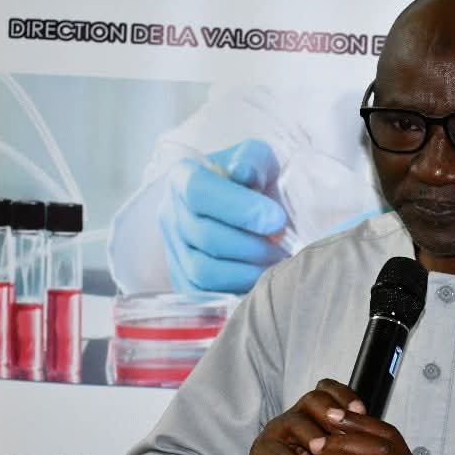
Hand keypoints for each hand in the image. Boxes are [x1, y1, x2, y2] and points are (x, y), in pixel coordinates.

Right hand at [159, 139, 287, 293]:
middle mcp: (170, 214)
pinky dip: (238, 291)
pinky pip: (205, 296)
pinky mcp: (182, 279)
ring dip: (247, 271)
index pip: (200, 192)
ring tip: (276, 262)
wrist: (246, 204)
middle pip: (205, 237)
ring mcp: (173, 250)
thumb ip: (252, 161)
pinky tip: (263, 279)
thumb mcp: (258, 159)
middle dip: (252, 245)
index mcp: (182, 177)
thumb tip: (244, 173)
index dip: (240, 208)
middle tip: (284, 245)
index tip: (278, 219)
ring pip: (203, 272)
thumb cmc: (254, 179)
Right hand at [200, 380, 365, 454]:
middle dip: (334, 418)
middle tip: (351, 439)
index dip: (345, 396)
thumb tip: (381, 441)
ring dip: (322, 445)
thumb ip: (349, 446)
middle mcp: (293, 416)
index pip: (327, 390)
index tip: (363, 411)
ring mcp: (275, 432)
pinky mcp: (261, 452)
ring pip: (296, 424)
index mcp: (312, 413)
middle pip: (312, 400)